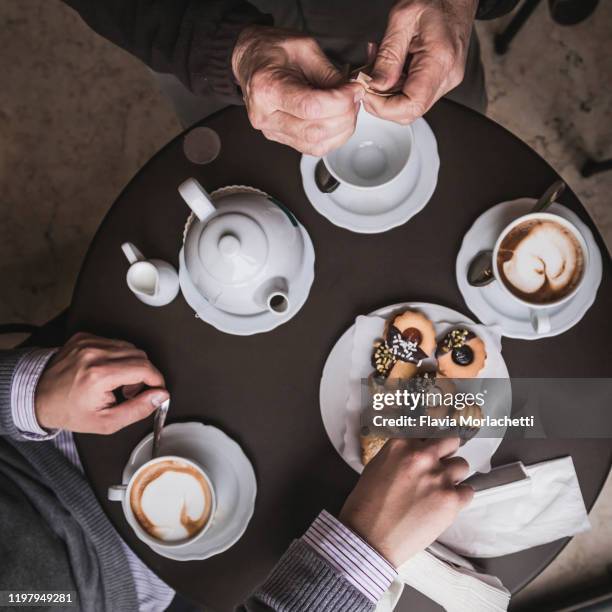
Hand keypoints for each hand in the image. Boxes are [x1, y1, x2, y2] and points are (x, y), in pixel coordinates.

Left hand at [35, 333, 168, 434]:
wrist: (38, 397)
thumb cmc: (68, 411)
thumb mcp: (106, 422)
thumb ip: (138, 409)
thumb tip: (160, 396)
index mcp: (99, 375)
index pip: (144, 368)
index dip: (156, 379)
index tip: (157, 388)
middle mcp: (94, 354)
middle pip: (140, 355)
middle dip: (144, 374)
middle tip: (132, 391)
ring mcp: (88, 342)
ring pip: (129, 347)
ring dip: (131, 364)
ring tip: (117, 382)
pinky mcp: (84, 337)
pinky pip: (114, 342)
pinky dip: (117, 356)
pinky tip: (107, 370)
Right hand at [232, 25, 362, 155]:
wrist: (252, 60)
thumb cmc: (272, 50)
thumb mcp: (304, 48)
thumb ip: (329, 73)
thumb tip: (351, 93)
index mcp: (267, 88)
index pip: (310, 107)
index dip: (340, 102)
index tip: (354, 90)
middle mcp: (266, 116)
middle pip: (315, 131)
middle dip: (345, 116)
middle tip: (355, 98)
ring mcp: (272, 131)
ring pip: (316, 144)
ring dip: (342, 130)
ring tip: (349, 108)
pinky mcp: (281, 138)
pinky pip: (313, 148)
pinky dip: (333, 137)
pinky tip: (339, 120)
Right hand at [339, 437, 472, 566]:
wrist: (369, 539)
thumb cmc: (367, 505)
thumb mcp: (376, 466)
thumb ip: (399, 453)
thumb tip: (414, 448)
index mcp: (401, 445)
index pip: (427, 428)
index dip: (430, 439)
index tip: (433, 443)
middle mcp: (422, 456)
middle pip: (451, 440)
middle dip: (447, 451)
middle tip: (440, 464)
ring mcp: (438, 477)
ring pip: (462, 465)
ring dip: (453, 476)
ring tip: (439, 489)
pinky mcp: (451, 500)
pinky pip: (468, 491)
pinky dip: (459, 498)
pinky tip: (444, 504)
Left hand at [365, 0, 476, 123]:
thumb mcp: (402, 18)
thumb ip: (387, 55)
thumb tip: (375, 85)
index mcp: (440, 61)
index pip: (411, 105)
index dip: (383, 107)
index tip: (367, 92)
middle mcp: (447, 76)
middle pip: (409, 111)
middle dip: (381, 103)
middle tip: (366, 82)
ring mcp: (445, 80)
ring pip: (409, 105)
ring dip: (386, 93)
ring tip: (377, 68)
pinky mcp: (440, 80)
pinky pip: (413, 94)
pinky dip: (395, 86)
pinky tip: (389, 69)